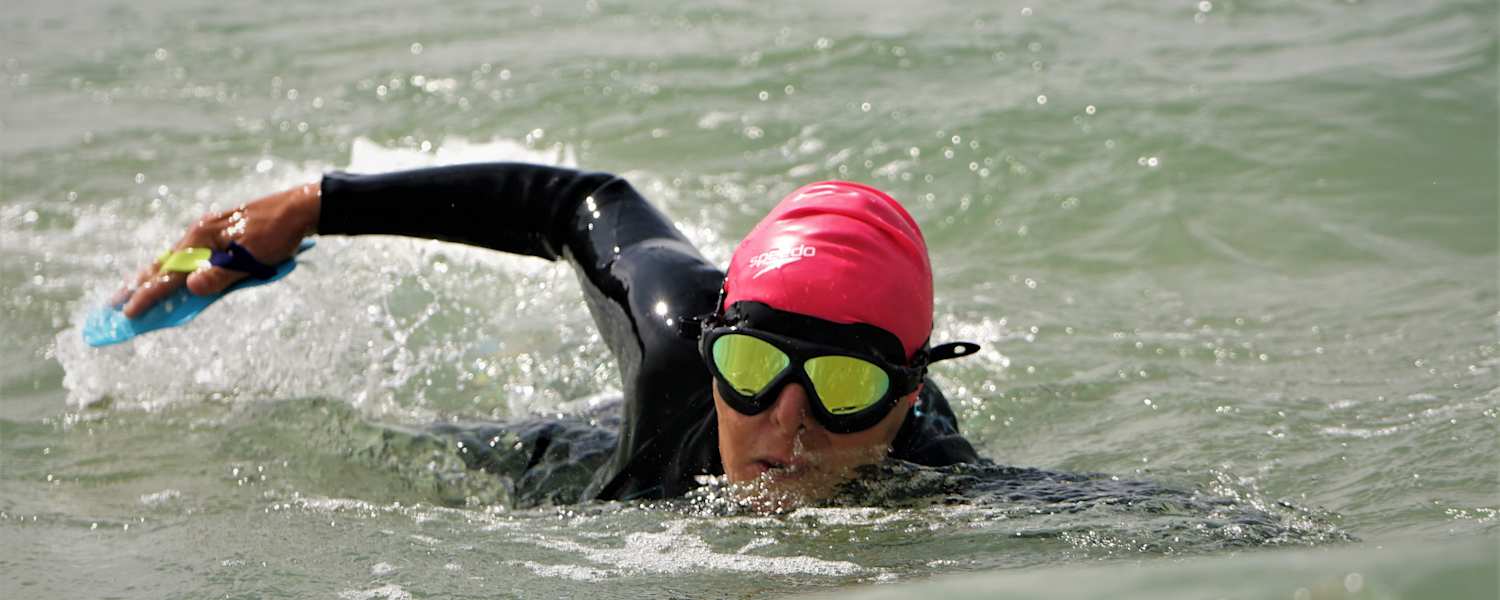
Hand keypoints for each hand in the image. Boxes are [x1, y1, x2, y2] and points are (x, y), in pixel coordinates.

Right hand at [113, 183, 320, 318]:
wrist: (299, 208)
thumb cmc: (278, 235)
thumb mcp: (252, 259)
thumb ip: (221, 276)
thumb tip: (192, 288)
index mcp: (202, 241)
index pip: (169, 275)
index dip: (148, 297)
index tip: (128, 314)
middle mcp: (198, 235)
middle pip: (162, 265)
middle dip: (138, 286)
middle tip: (113, 304)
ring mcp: (206, 232)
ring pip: (172, 258)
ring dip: (153, 276)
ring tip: (134, 290)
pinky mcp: (216, 232)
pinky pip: (186, 253)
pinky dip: (173, 266)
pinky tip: (171, 273)